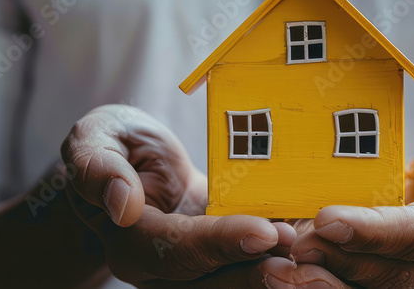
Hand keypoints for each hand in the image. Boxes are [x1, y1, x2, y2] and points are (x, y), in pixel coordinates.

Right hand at [61, 105, 302, 286]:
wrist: (126, 162)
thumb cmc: (111, 144)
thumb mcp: (94, 139)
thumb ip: (98, 168)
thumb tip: (121, 205)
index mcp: (130, 241)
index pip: (175, 250)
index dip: (220, 243)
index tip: (265, 232)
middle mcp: (160, 269)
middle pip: (210, 281)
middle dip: (259, 270)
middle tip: (305, 254)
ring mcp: (192, 270)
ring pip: (231, 283)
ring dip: (275, 275)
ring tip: (318, 260)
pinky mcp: (219, 260)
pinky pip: (248, 266)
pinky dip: (282, 260)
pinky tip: (320, 248)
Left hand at [291, 91, 413, 287]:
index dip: (375, 232)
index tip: (327, 218)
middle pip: (391, 278)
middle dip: (338, 264)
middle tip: (292, 245)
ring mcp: (413, 272)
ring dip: (322, 286)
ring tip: (276, 271)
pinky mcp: (384, 270)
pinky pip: (351, 285)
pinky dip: (317, 282)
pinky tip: (278, 269)